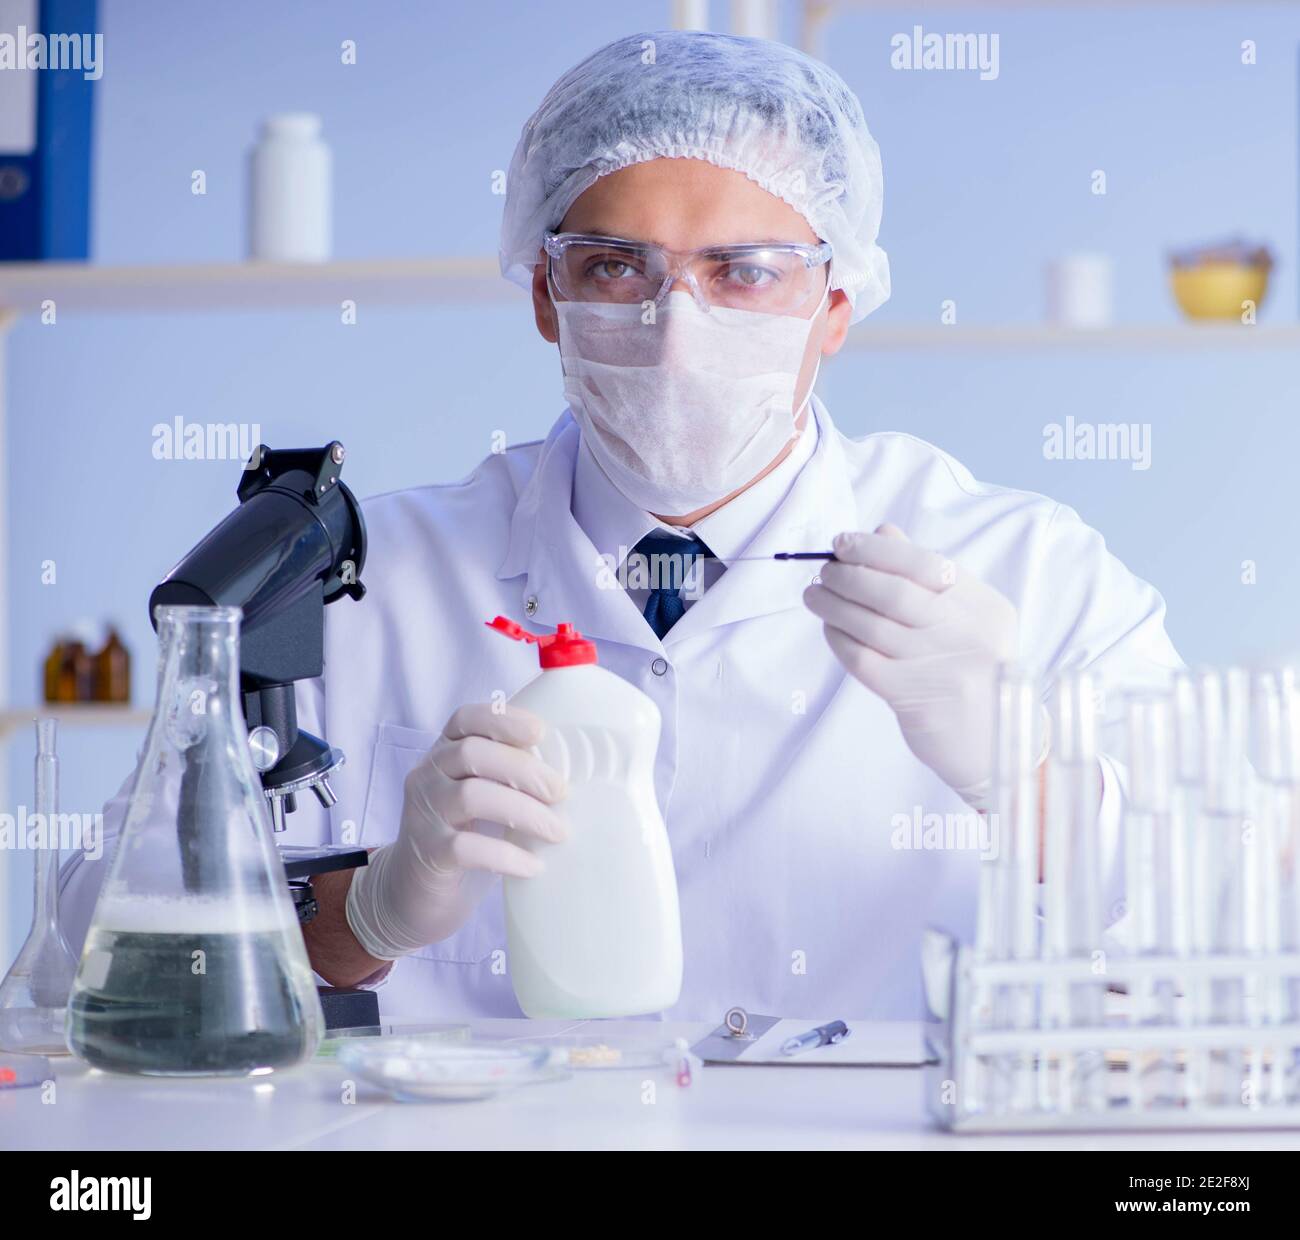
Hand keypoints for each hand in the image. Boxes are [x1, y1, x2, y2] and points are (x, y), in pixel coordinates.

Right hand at [345, 703, 567, 959]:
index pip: (464, 720)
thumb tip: (569, 773)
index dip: (502, 720)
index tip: (540, 731)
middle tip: (561, 792)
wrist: (413, 893)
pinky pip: (467, 848)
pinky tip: (533, 866)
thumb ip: (508, 778)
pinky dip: (506, 856)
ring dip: (523, 811)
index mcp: (443, 754)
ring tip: (557, 831)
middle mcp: (427, 776)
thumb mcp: (481, 796)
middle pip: (471, 753)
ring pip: (471, 796)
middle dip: (524, 769)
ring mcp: (423, 814)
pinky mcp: (427, 854)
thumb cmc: (463, 835)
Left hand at [803, 524, 1017, 802]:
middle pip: (894, 590)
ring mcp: (939, 666)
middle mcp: (966, 633)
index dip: (877, 549)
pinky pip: (860, 657)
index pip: (925, 562)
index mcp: (984, 606)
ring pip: (871, 623)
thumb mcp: (965, 621)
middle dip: (848, 574)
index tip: (843, 543)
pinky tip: (828, 627)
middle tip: (824, 570)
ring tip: (813, 594)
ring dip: (833, 603)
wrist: (991, 745)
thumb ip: (928, 577)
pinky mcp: (911, 697)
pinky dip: (837, 637)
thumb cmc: (970, 671)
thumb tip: (884, 531)